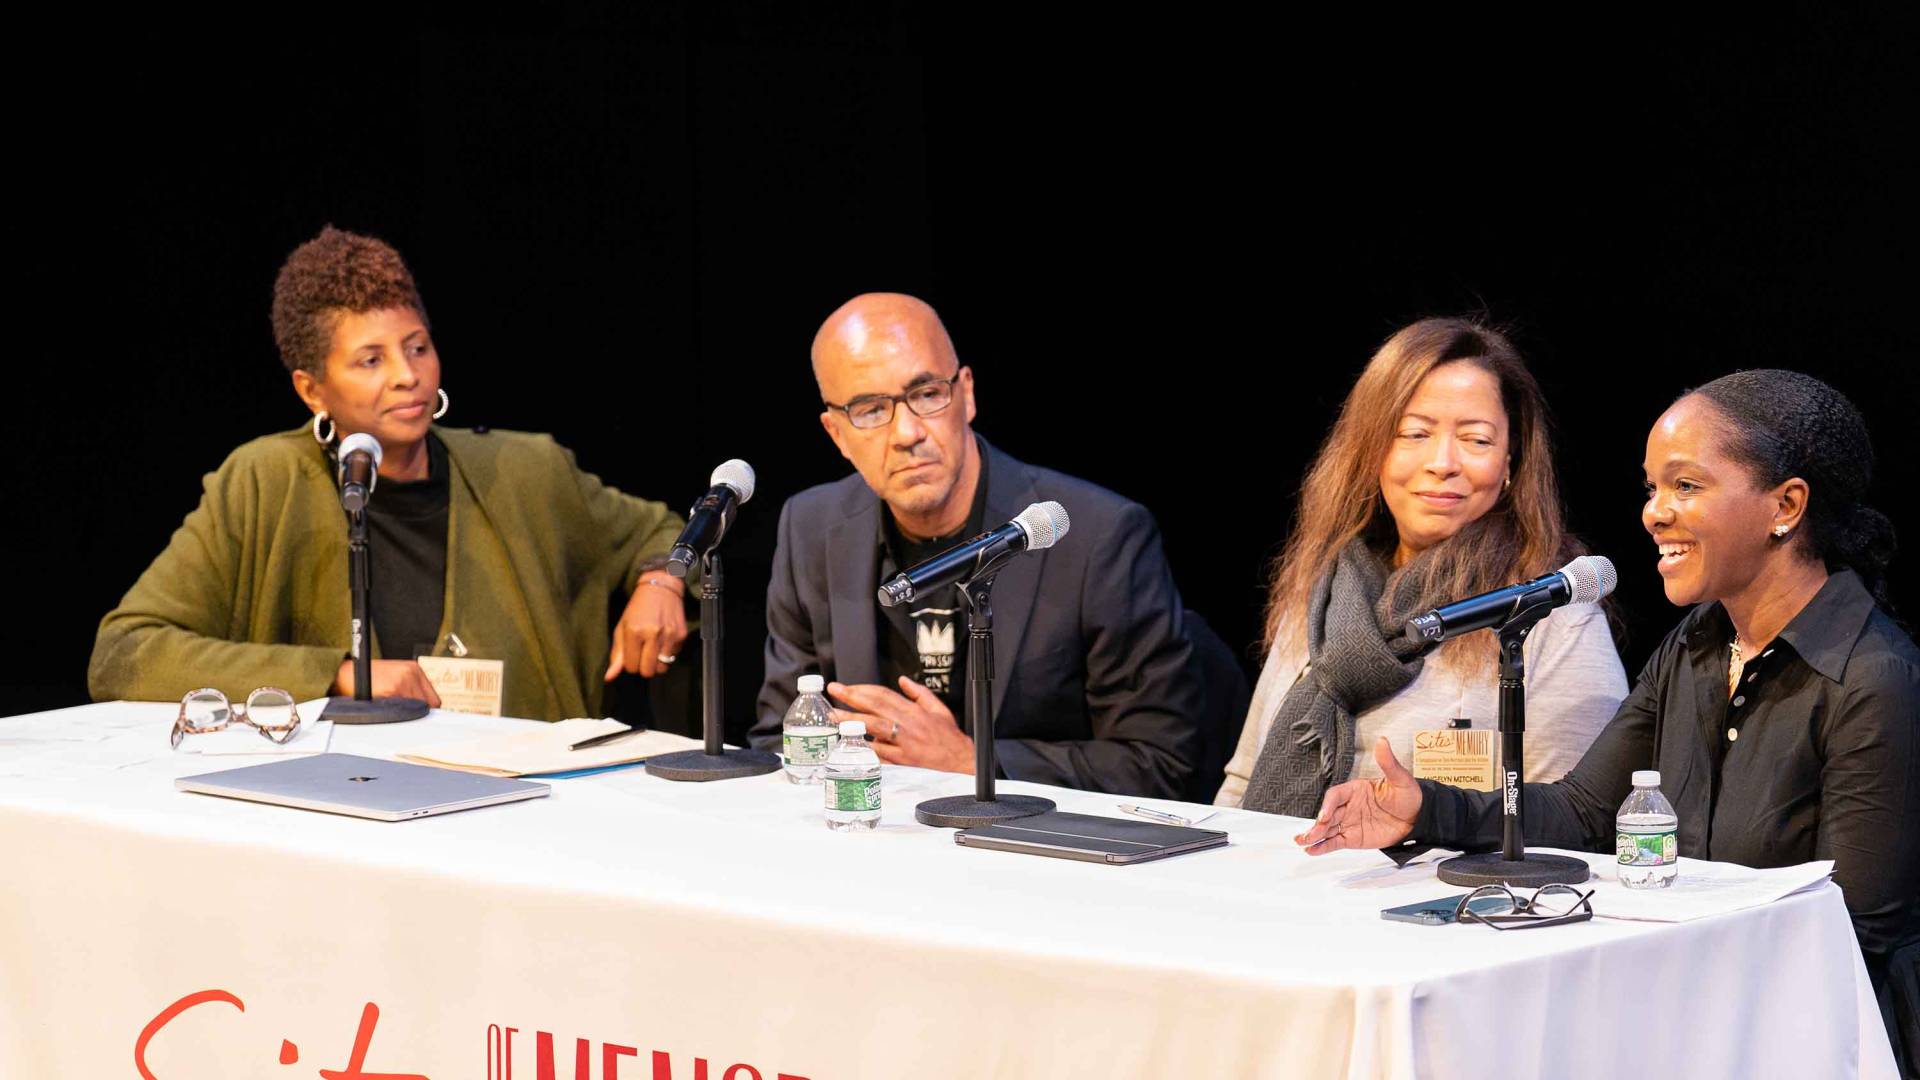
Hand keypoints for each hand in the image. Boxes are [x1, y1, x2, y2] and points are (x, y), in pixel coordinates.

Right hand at [333, 659, 442, 707]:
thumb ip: (409, 690)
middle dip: (419, 715)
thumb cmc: (366, 679)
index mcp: (413, 669)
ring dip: (407, 717)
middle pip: (429, 705)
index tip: (421, 718)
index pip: (433, 698)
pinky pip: (402, 711)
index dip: (427, 710)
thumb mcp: (392, 677)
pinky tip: (386, 713)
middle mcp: (411, 673)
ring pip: (417, 710)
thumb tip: (422, 712)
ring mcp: (403, 681)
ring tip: (392, 715)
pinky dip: (396, 716)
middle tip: (406, 720)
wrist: (342, 674)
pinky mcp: (393, 690)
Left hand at [605, 573, 688, 680]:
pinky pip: (673, 657)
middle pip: (648, 671)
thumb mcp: (622, 627)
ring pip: (662, 668)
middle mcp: (653, 634)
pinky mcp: (681, 636)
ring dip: (656, 663)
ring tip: (653, 649)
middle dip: (643, 667)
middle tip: (642, 655)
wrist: (662, 588)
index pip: (631, 667)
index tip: (632, 655)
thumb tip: (609, 677)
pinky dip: (667, 654)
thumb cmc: (638, 608)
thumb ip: (617, 654)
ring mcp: (669, 635)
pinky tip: (663, 641)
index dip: (630, 664)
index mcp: (634, 631)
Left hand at [828, 677, 973, 773]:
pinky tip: (852, 742)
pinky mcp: (902, 760)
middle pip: (874, 707)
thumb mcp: (938, 708)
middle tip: (834, 691)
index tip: (846, 686)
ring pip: (874, 728)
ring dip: (852, 721)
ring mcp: (903, 743)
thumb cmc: (948, 736)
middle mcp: (907, 724)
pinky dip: (866, 746)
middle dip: (851, 698)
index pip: (883, 695)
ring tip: (834, 716)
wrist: (960, 760)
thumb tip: (902, 681)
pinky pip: (880, 752)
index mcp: (914, 710)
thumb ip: (918, 692)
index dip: (863, 689)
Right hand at [1293, 737, 1423, 854]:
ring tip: (1302, 842)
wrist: (1418, 818)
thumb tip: (1382, 741)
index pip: (1335, 795)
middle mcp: (1348, 806)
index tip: (1325, 816)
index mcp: (1355, 789)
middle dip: (1318, 824)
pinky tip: (1312, 850)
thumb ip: (1388, 762)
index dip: (1328, 805)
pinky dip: (1323, 847)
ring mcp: (1349, 822)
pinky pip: (1335, 842)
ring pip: (1327, 829)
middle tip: (1310, 834)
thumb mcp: (1400, 778)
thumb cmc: (1408, 796)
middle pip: (1327, 814)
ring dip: (1314, 835)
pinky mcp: (1353, 838)